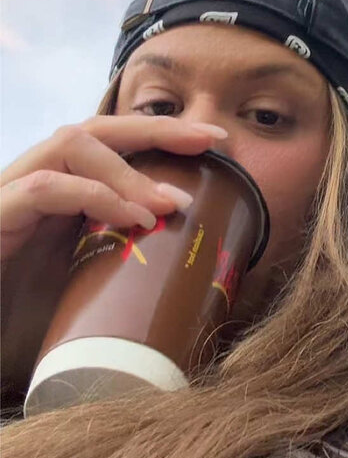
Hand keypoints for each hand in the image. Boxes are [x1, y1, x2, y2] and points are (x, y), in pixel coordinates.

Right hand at [0, 115, 227, 401]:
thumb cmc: (25, 329)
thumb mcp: (92, 291)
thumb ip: (131, 267)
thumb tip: (200, 273)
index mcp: (60, 195)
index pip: (111, 143)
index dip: (162, 134)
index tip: (217, 140)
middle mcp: (33, 184)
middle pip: (95, 129)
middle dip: (157, 129)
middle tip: (210, 140)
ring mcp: (9, 197)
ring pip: (70, 144)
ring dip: (128, 170)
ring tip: (169, 202)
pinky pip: (43, 189)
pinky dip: (93, 196)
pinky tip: (132, 220)